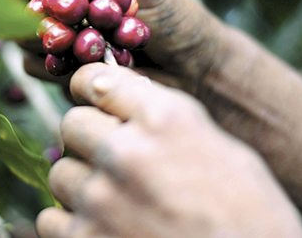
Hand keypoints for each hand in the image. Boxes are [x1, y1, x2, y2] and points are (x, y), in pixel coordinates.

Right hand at [0, 0, 226, 93]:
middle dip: (20, 5)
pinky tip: (90, 66)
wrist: (191, 70)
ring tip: (90, 44)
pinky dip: (59, 67)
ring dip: (49, 39)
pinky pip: (37, 65)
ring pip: (18, 32)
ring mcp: (55, 27)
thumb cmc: (173, 15)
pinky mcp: (58, 62)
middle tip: (43, 15)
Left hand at [37, 63, 301, 237]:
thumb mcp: (226, 152)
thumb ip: (167, 121)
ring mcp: (100, 200)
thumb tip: (121, 100)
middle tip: (112, 160)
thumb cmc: (251, 221)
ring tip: (116, 204)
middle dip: (88, 138)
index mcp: (164, 119)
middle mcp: (125, 152)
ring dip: (81, 185)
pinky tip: (104, 231)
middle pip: (71, 124)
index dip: (91, 89)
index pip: (95, 79)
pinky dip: (72, 225)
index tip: (94, 101)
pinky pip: (50, 220)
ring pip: (60, 173)